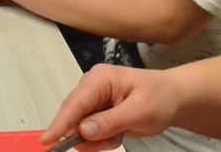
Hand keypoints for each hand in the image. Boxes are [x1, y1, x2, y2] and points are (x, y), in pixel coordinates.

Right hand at [40, 64, 181, 151]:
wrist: (174, 98)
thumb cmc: (160, 98)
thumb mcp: (139, 112)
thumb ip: (109, 121)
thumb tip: (82, 131)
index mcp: (100, 79)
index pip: (75, 103)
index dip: (60, 123)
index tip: (46, 141)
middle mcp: (91, 87)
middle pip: (74, 117)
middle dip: (88, 135)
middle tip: (112, 139)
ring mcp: (93, 99)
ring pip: (81, 128)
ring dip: (99, 139)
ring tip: (121, 134)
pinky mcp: (96, 111)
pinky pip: (90, 132)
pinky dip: (104, 139)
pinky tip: (119, 133)